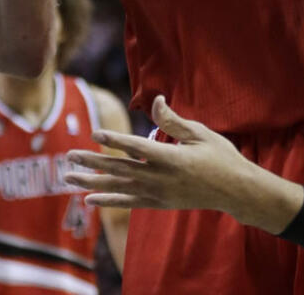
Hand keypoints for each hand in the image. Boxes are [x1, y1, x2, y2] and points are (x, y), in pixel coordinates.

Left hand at [63, 95, 303, 233]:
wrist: (235, 191)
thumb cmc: (220, 156)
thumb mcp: (200, 133)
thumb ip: (174, 121)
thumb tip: (157, 101)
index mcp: (171, 158)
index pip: (135, 148)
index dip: (114, 139)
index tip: (93, 133)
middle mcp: (160, 178)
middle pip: (119, 169)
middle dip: (92, 162)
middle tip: (68, 156)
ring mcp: (158, 194)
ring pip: (119, 187)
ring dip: (92, 182)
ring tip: (69, 178)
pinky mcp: (160, 203)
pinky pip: (129, 202)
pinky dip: (109, 200)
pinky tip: (90, 199)